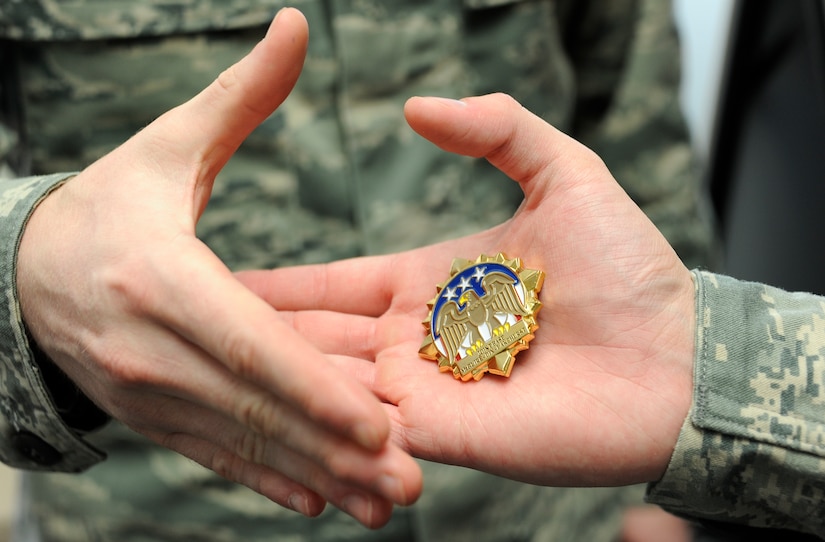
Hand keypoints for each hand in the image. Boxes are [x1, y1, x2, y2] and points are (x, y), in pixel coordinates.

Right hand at [17, 8, 420, 527]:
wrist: (25, 271)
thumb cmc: (112, 203)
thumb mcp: (168, 146)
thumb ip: (240, 95)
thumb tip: (297, 22)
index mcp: (162, 278)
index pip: (252, 342)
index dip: (314, 386)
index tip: (378, 421)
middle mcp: (153, 350)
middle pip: (258, 407)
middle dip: (334, 450)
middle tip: (407, 483)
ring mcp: (150, 395)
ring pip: (247, 444)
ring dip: (318, 479)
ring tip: (384, 508)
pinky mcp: (155, 419)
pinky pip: (219, 456)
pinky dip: (269, 481)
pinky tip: (319, 505)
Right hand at [239, 93, 695, 486]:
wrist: (682, 357)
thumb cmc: (629, 269)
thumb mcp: (565, 173)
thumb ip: (497, 128)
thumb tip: (415, 108)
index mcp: (430, 283)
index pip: (334, 284)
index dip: (281, 284)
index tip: (221, 277)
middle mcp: (418, 343)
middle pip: (319, 341)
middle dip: (259, 337)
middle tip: (188, 333)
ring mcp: (429, 395)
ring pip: (332, 391)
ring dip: (277, 385)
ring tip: (207, 378)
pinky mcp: (448, 439)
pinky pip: (370, 436)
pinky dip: (325, 429)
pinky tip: (272, 421)